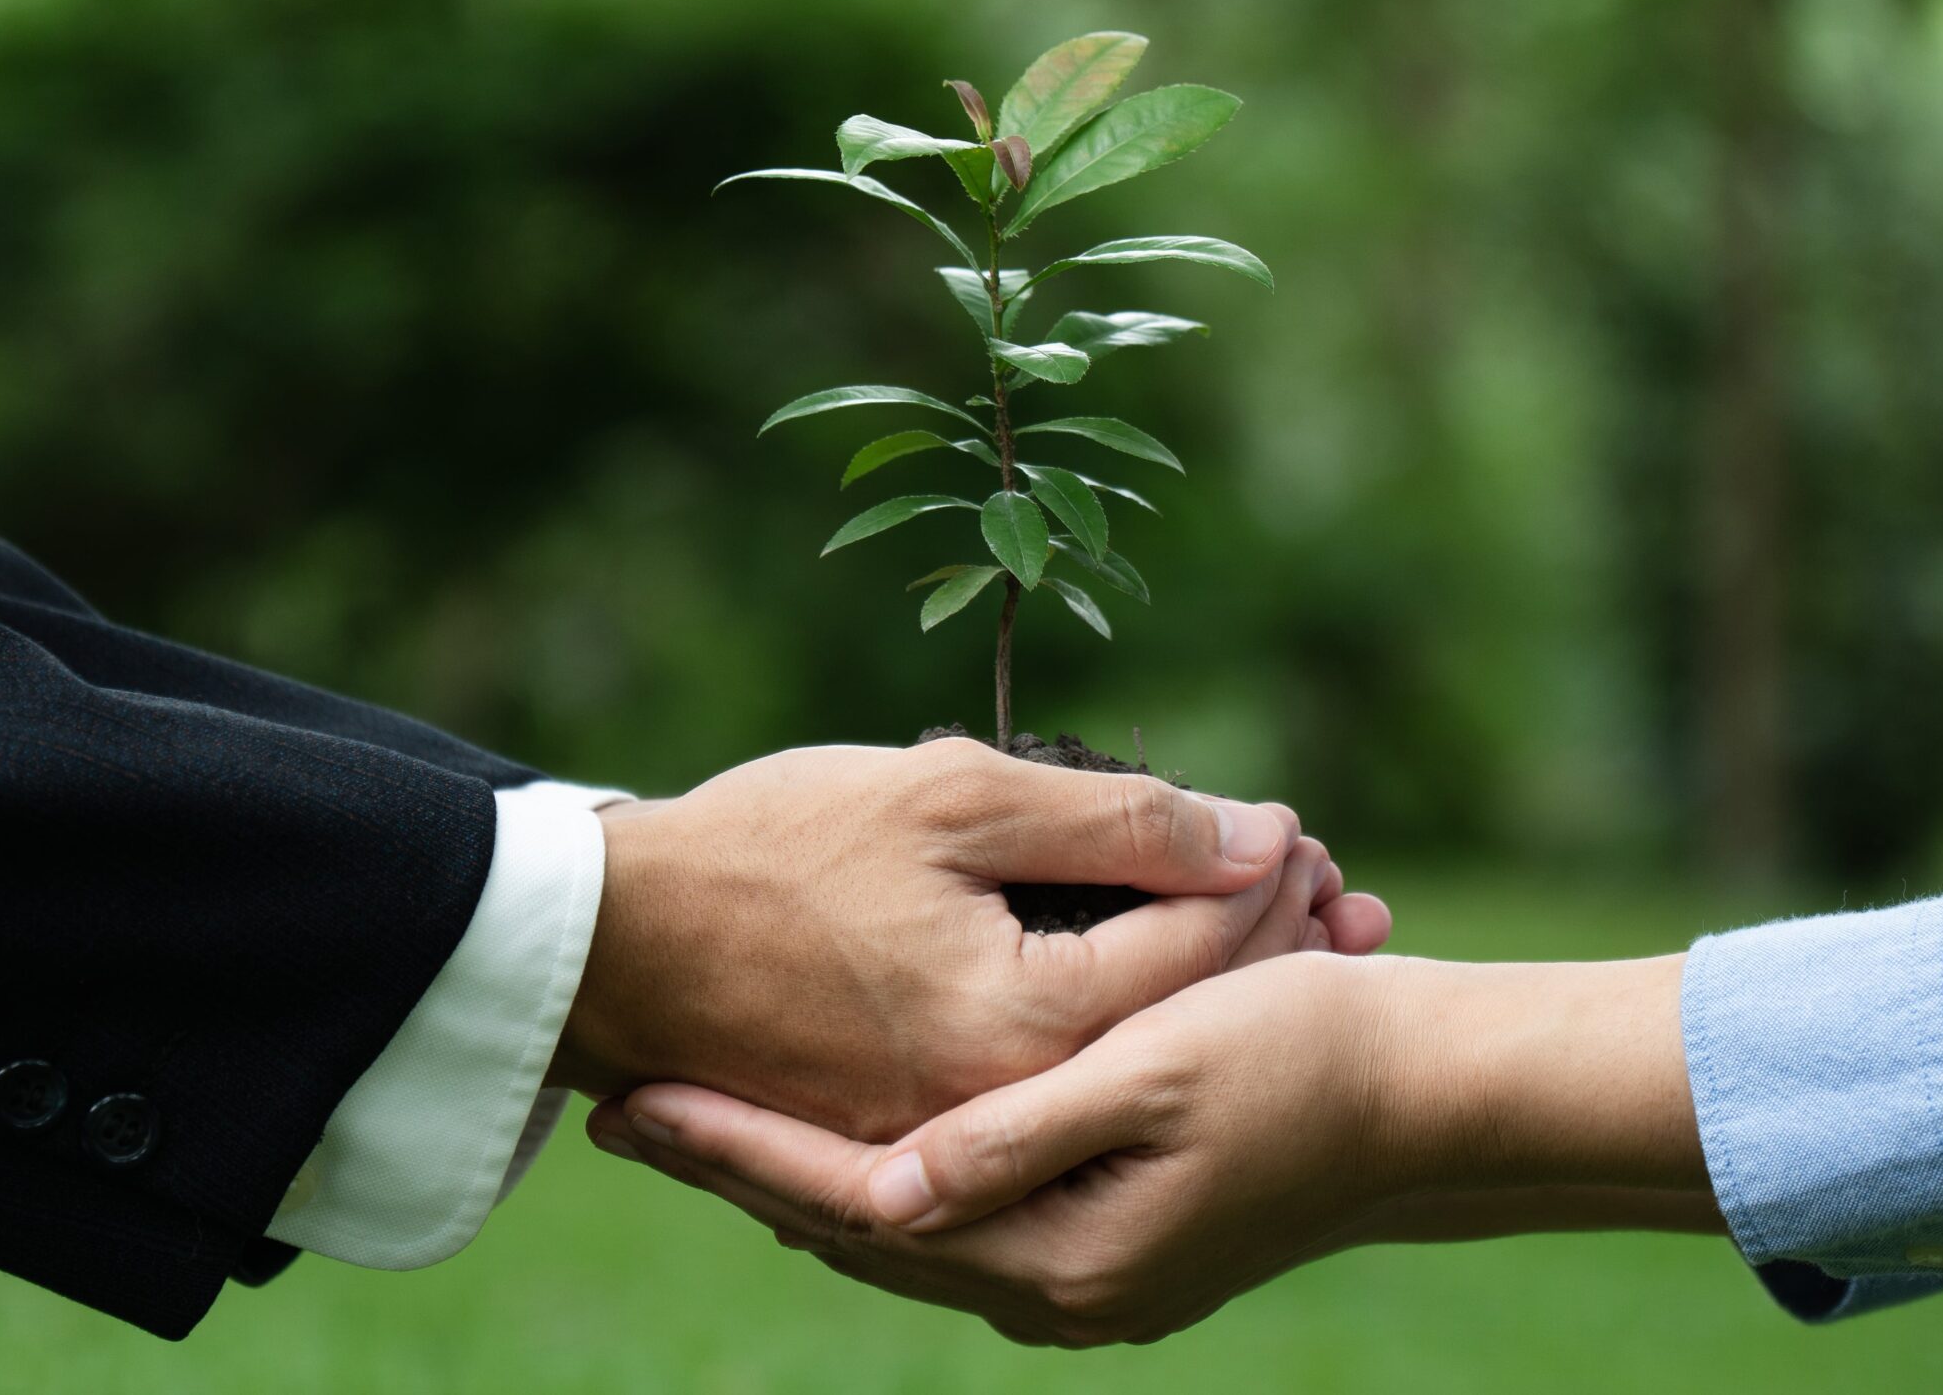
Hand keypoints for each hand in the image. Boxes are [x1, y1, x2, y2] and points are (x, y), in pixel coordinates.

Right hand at [546, 736, 1388, 1141]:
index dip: (1257, 879)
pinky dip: (1121, 1043)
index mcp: (1017, 1033)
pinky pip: (1052, 1101)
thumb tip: (1253, 836)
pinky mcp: (915, 1146)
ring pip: (1126, 1072)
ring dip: (1211, 999)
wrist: (605, 944)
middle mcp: (1002, 1117)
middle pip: (1179, 1032)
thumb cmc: (768, 848)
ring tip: (1283, 937)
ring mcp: (956, 1147)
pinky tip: (1162, 997)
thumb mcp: (948, 794)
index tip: (1303, 828)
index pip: (1189, 957)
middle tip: (1338, 894)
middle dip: (1264, 954)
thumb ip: (1113, 824)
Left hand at [593, 952, 1717, 1346]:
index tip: (633, 1103)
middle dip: (740, 1168)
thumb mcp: (1154, 1071)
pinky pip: (956, 1221)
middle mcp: (1060, 1292)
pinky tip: (840, 1139)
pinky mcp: (1110, 1247)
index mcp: (1061, 1259)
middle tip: (628, 1108)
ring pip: (900, 1235)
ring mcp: (1086, 1280)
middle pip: (856, 1236)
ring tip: (700, 1120)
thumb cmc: (1304, 1055)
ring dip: (798, 1175)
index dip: (734, 1151)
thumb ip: (1013, 1137)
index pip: (851, 1209)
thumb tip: (882, 1191)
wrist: (1431, 1098)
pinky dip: (881, 1178)